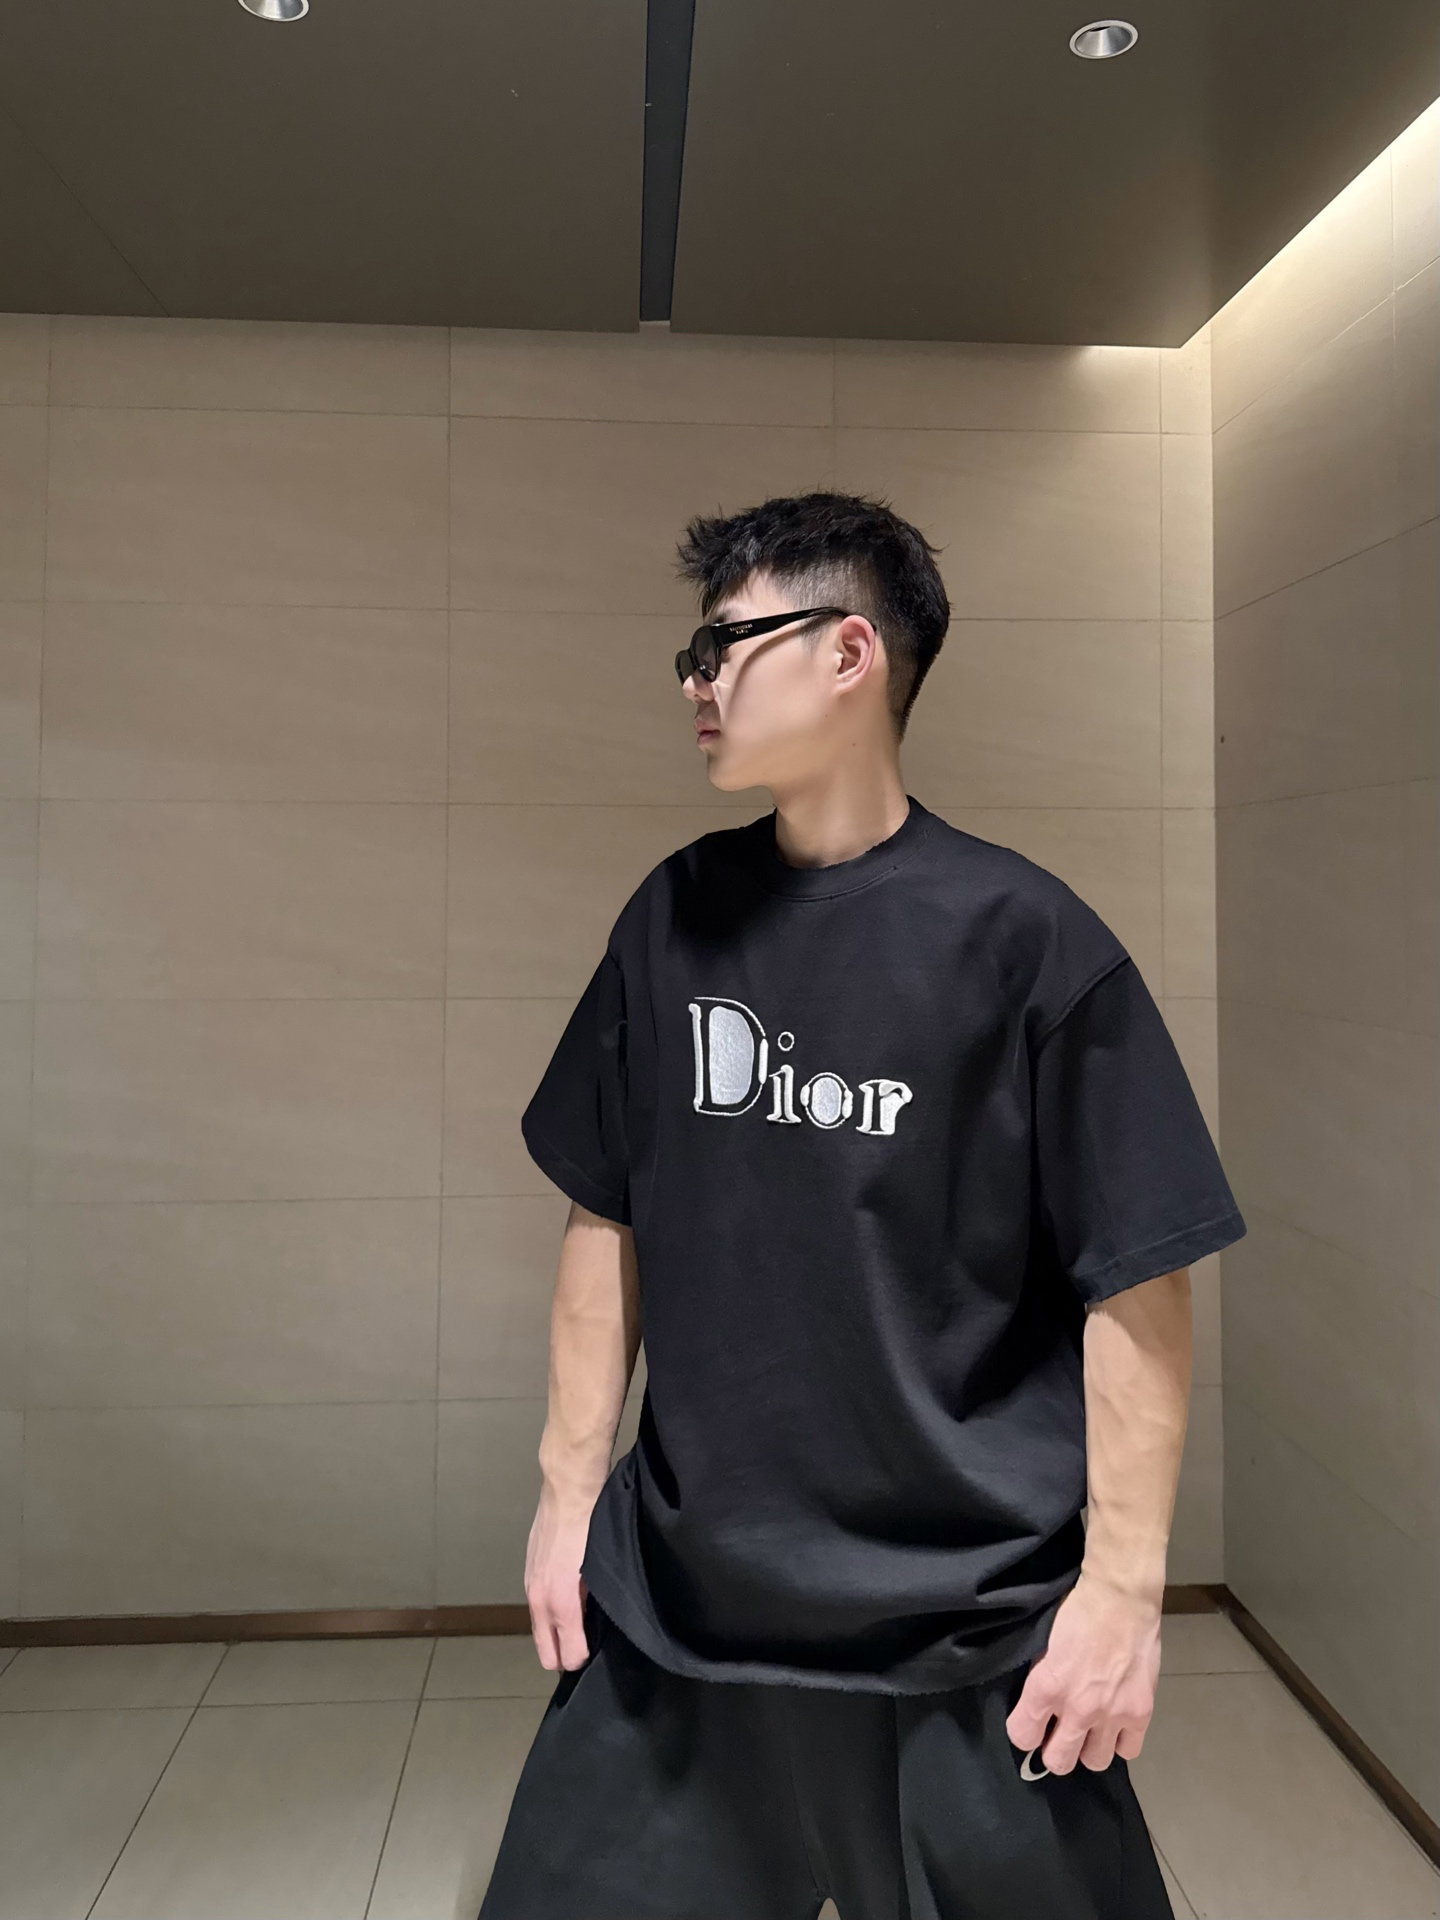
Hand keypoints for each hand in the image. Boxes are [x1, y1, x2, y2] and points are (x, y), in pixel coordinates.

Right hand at [524, 1484, 595, 1672]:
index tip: (599, 1648)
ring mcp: (531, 1584)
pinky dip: (552, 1611)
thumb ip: (592, 1605)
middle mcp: (539, 1599)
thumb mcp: (599, 1571)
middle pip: (546, 1654)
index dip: (584, 1658)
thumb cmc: (591, 1527)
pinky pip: (539, 1607)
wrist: (569, 1488)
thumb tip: (594, 1628)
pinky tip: (571, 1597)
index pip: (567, 1657)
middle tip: (589, 1641)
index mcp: (559, 1603)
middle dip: (565, 1655)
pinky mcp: (530, 1570)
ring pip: (542, 1629)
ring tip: (583, 1620)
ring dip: (558, 1632)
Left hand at [1004, 1568, 1162, 1773]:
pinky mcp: (1140, 1714)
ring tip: (1090, 1729)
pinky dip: (1120, 1741)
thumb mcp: (1044, 1643)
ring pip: (1094, 1762)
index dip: (1024, 1732)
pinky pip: (1127, 1751)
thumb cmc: (1077, 1611)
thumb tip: (1035, 1706)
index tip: (1031, 1724)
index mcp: (1046, 1686)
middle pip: (1058, 1762)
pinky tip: (1115, 1724)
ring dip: (1089, 1747)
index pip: (1022, 1737)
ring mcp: (1111, 1715)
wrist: (1121, 1598)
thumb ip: (1040, 1679)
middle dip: (1054, 1750)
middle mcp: (1077, 1708)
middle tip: (1060, 1734)